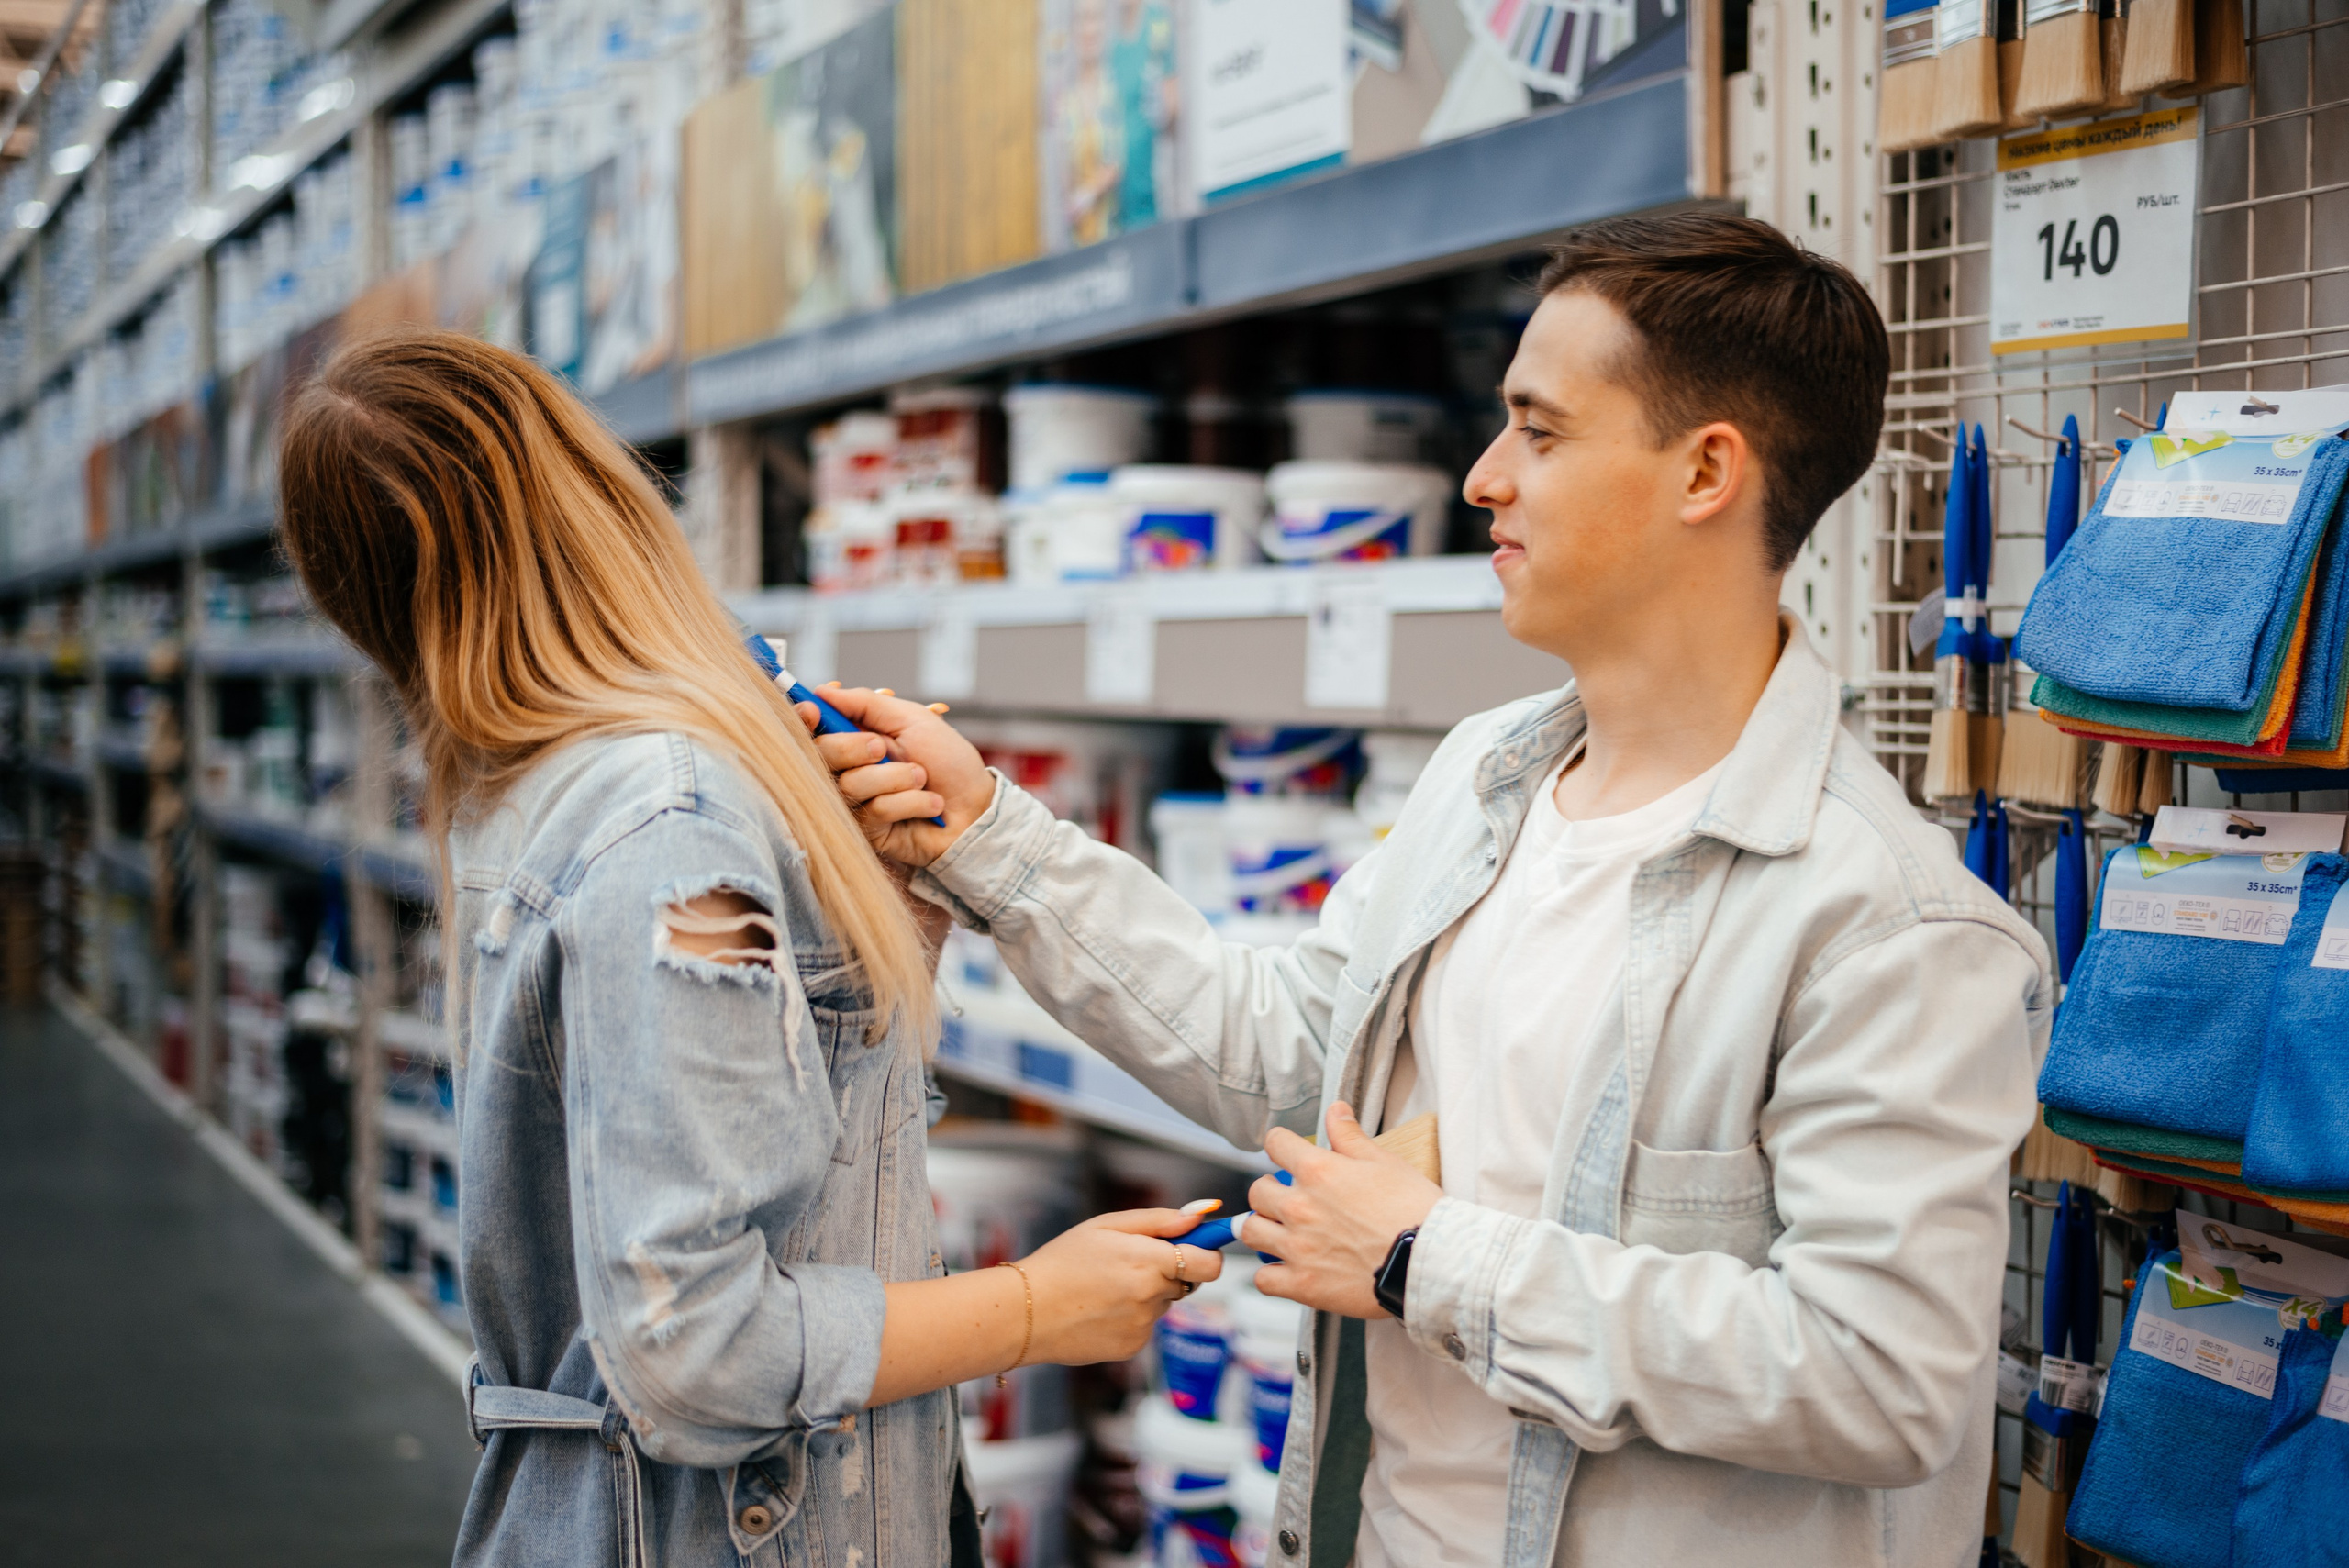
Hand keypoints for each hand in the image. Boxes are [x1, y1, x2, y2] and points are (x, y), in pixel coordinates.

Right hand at [795, 685, 993, 865]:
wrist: (977, 809)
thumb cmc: (949, 762)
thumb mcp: (913, 720)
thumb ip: (867, 704)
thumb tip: (824, 690)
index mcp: (856, 735)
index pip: (813, 726)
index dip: (805, 717)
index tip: (813, 710)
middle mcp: (850, 767)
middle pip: (821, 754)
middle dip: (854, 747)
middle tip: (883, 748)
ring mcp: (857, 800)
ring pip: (850, 784)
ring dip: (896, 777)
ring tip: (922, 779)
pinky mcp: (869, 831)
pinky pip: (874, 810)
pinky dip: (911, 802)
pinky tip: (931, 805)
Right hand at [1018, 1208, 1224, 1365]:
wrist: (1025, 1312)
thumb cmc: (1062, 1262)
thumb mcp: (1107, 1226)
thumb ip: (1160, 1220)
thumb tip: (1202, 1214)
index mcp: (1150, 1261)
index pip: (1211, 1263)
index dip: (1208, 1252)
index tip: (1198, 1246)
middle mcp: (1152, 1297)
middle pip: (1188, 1282)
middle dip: (1169, 1270)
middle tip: (1130, 1262)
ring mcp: (1144, 1326)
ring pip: (1163, 1303)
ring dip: (1147, 1293)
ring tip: (1106, 1286)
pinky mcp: (1133, 1348)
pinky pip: (1146, 1325)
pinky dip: (1131, 1316)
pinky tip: (1101, 1309)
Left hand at [1245, 1104, 1441, 1318]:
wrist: (1430, 1262)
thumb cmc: (1414, 1210)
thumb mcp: (1385, 1162)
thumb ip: (1351, 1137)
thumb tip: (1335, 1110)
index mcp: (1318, 1172)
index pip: (1276, 1143)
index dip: (1281, 1145)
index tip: (1287, 1153)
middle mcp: (1300, 1207)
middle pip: (1256, 1192)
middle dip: (1270, 1191)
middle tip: (1289, 1199)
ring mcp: (1298, 1248)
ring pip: (1251, 1232)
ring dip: (1263, 1229)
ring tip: (1280, 1232)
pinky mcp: (1303, 1285)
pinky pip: (1263, 1279)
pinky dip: (1271, 1274)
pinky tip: (1287, 1269)